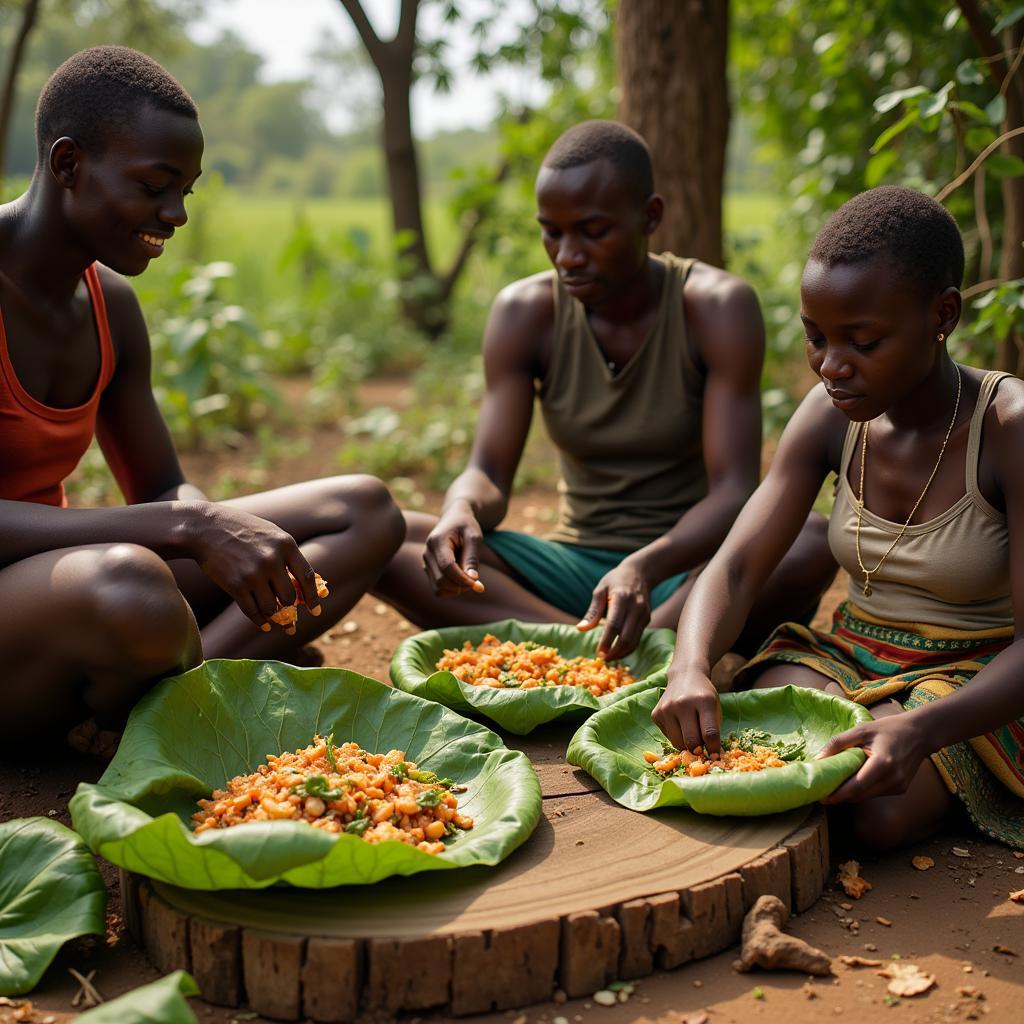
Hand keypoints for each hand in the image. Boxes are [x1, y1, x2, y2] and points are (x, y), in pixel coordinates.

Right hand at [189, 505, 321, 631]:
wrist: (204, 527)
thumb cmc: (241, 529)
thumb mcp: (271, 534)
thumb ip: (288, 555)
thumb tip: (305, 584)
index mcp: (285, 544)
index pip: (307, 577)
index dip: (313, 597)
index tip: (315, 611)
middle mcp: (271, 560)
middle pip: (289, 597)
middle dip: (289, 606)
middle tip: (287, 609)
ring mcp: (253, 574)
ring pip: (271, 608)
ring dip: (272, 613)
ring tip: (271, 612)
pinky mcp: (235, 585)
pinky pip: (252, 611)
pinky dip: (259, 621)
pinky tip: (263, 625)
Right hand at [423, 504, 487, 596]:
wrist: (454, 517)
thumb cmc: (466, 525)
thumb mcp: (474, 536)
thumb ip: (472, 557)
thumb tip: (473, 579)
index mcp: (437, 541)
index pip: (447, 567)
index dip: (463, 579)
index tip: (479, 585)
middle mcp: (427, 553)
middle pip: (441, 580)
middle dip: (461, 586)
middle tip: (477, 582)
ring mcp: (425, 562)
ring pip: (438, 588)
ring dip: (456, 590)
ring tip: (469, 579)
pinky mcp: (428, 569)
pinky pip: (437, 589)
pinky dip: (451, 590)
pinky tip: (461, 580)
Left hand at [576, 561, 650, 659]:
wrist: (640, 572)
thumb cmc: (615, 581)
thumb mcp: (600, 590)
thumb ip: (592, 611)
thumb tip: (581, 629)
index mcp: (621, 598)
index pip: (614, 624)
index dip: (606, 641)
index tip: (598, 653)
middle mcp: (636, 607)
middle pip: (627, 637)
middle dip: (615, 652)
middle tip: (603, 659)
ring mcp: (644, 613)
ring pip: (634, 641)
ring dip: (622, 653)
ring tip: (609, 658)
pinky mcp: (647, 618)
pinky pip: (638, 638)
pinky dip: (628, 648)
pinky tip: (618, 651)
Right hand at [651, 667, 721, 753]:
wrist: (685, 676)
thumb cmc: (704, 696)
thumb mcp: (714, 707)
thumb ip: (712, 730)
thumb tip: (709, 757)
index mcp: (704, 701)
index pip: (709, 733)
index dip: (714, 749)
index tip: (715, 757)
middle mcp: (683, 704)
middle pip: (692, 741)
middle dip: (699, 751)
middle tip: (702, 751)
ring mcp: (666, 708)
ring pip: (678, 743)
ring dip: (686, 745)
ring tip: (691, 734)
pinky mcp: (656, 714)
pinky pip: (668, 736)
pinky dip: (676, 736)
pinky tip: (679, 724)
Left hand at [817, 713, 929, 803]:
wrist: (920, 733)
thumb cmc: (888, 728)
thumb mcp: (861, 730)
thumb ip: (838, 743)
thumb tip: (818, 759)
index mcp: (883, 763)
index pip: (856, 787)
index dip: (837, 794)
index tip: (821, 796)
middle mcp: (893, 779)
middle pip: (860, 795)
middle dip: (840, 795)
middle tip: (822, 791)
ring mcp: (899, 786)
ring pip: (867, 796)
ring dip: (850, 793)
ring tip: (834, 785)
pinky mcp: (901, 789)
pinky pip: (875, 793)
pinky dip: (863, 790)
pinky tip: (853, 780)